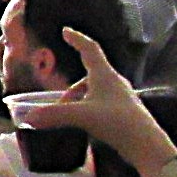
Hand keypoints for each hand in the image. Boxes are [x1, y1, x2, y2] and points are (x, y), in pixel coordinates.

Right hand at [20, 28, 176, 176]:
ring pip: (94, 92)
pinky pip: (101, 104)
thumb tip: (30, 118)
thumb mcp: (82, 116)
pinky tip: (85, 125)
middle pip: (88, 76)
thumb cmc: (118, 122)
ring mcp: (120, 98)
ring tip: (68, 117)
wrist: (146, 145)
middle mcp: (114, 83)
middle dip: (71, 88)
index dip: (77, 39)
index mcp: (105, 75)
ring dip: (78, 101)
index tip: (65, 31)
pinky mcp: (124, 113)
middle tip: (58, 104)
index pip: (89, 49)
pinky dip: (88, 109)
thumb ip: (55, 115)